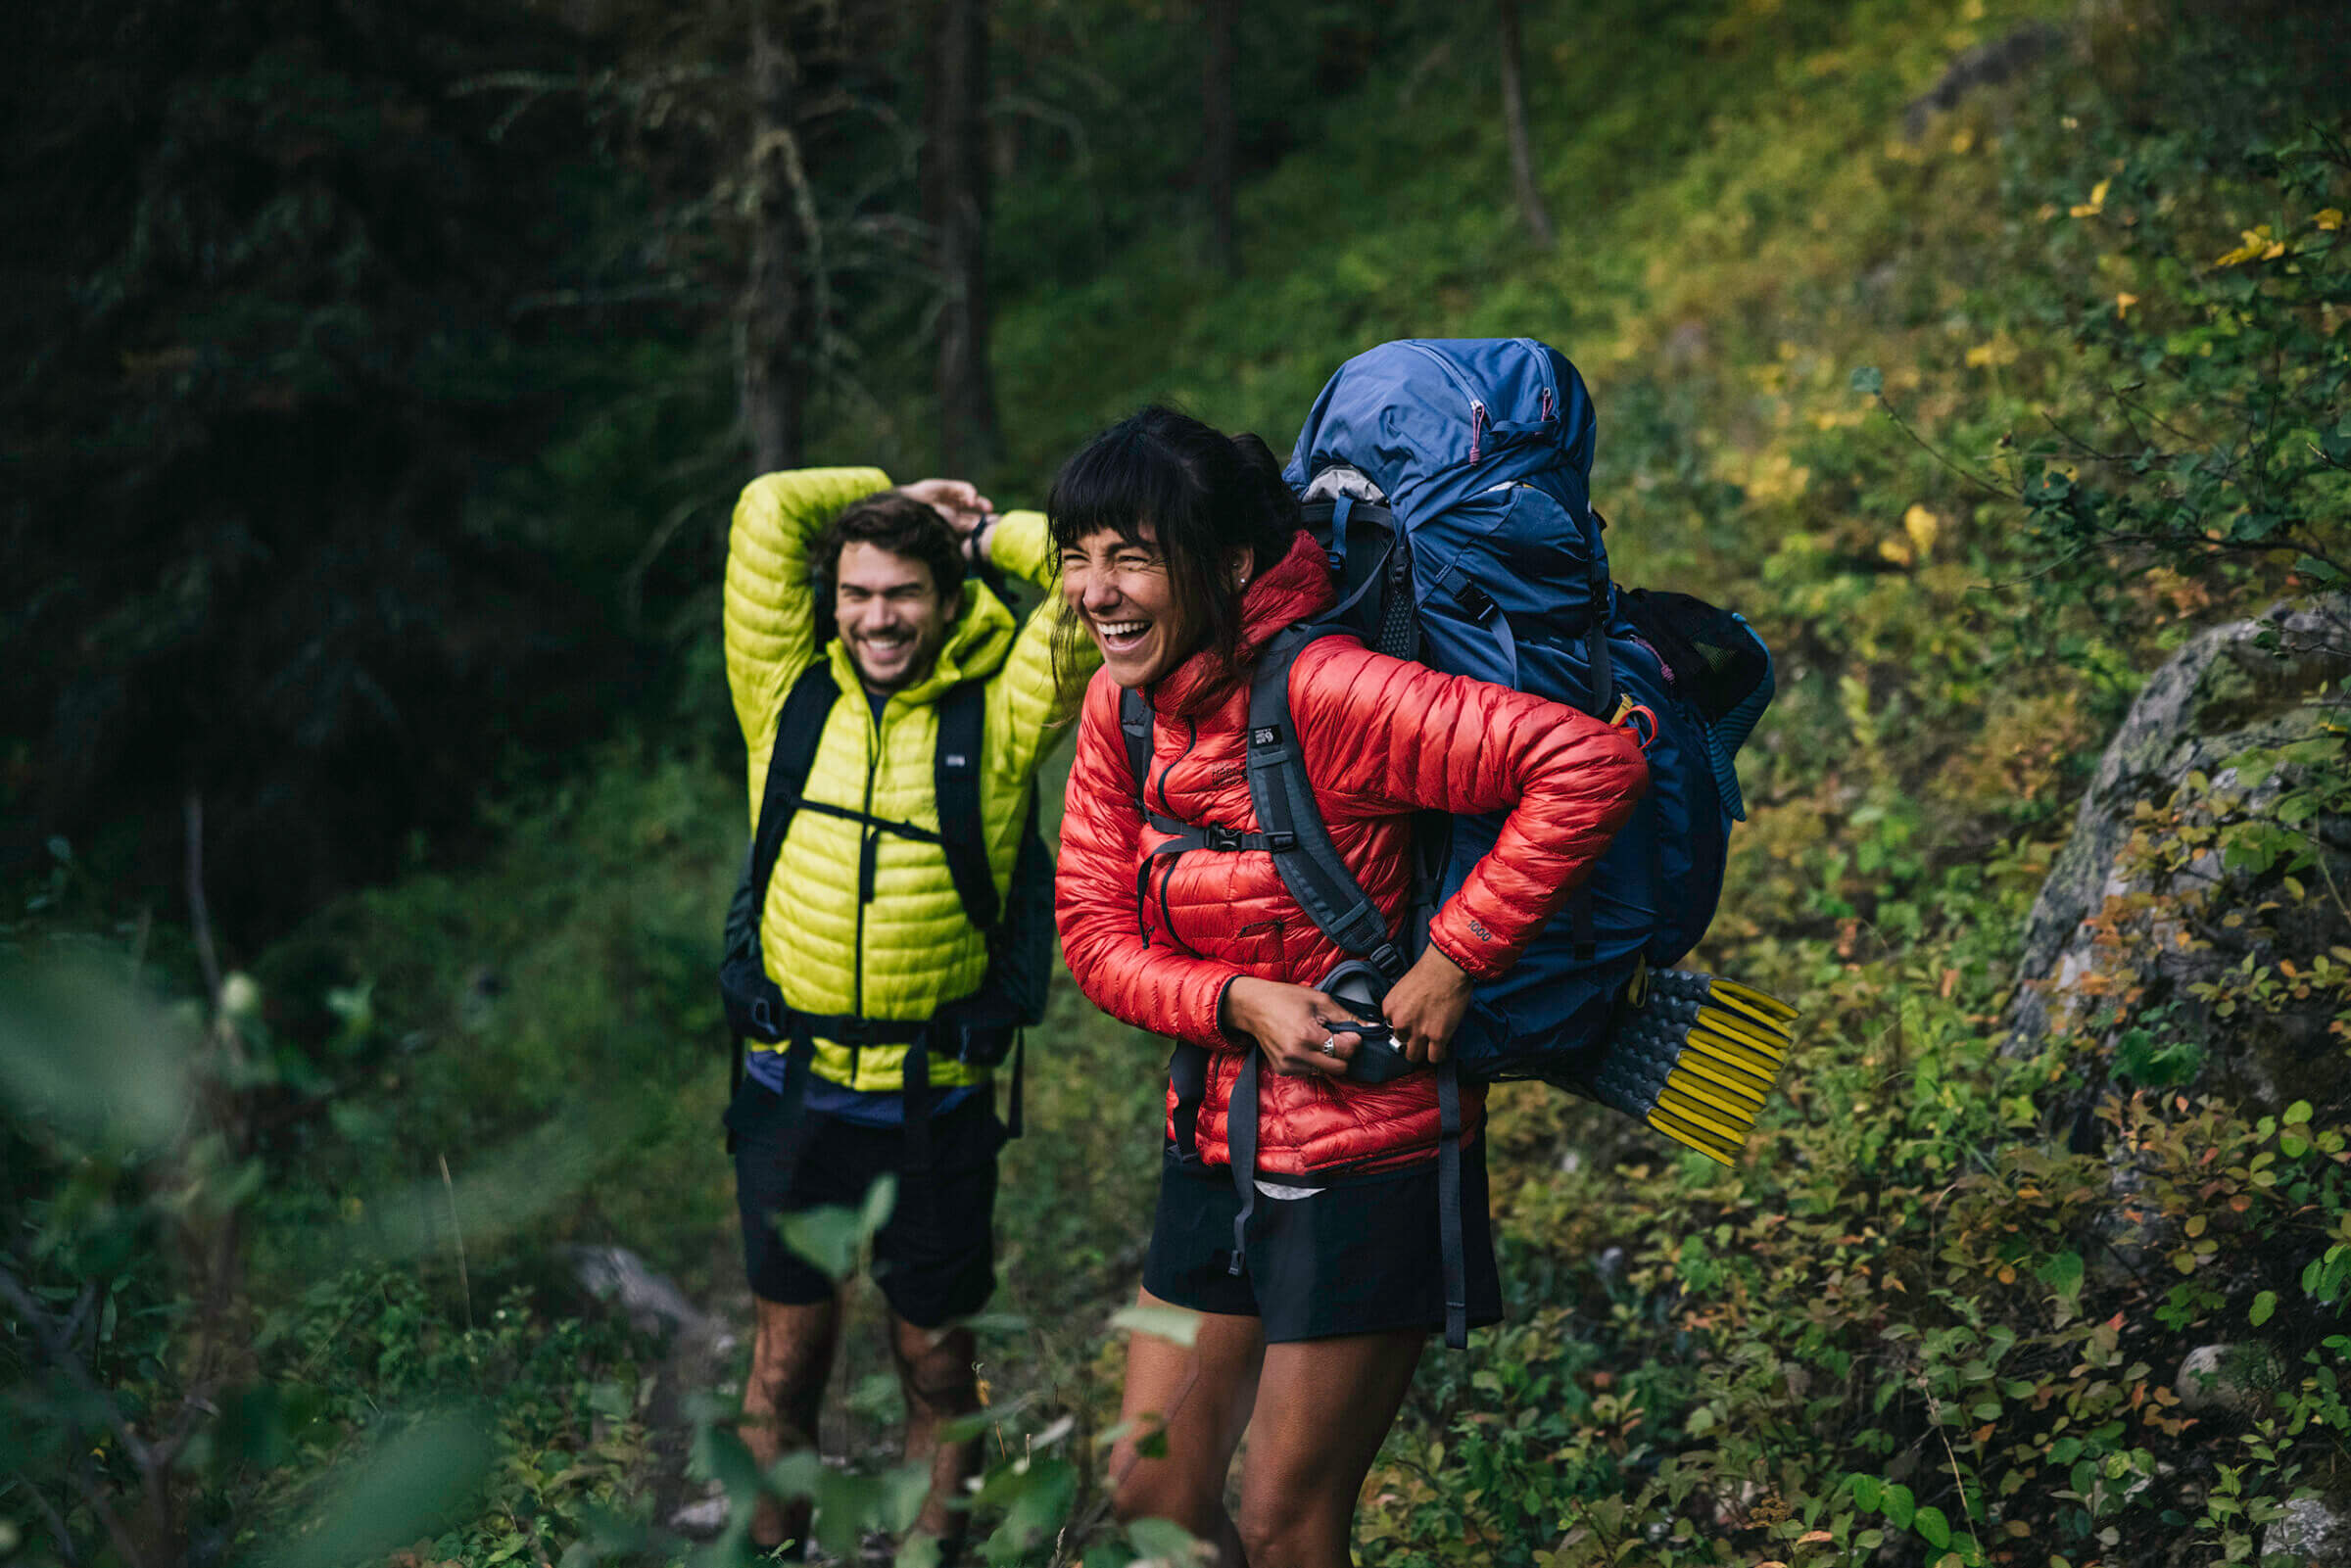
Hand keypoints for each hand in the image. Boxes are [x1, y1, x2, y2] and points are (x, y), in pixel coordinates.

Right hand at [896, 478, 995, 541]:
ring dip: (980, 502)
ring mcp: (950, 497)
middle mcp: (952, 510)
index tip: (994, 525)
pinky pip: (965, 488)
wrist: (912, 508)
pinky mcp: (948, 486)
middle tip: (995, 516)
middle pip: (973, 510)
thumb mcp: (952, 526)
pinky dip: (971, 493)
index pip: (972, 522)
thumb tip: (982, 527)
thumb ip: (967, 526)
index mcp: (952, 522)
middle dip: (985, 512)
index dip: (983, 523)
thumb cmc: (930, 521)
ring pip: (970, 498)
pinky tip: (971, 501)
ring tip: (988, 509)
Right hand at [1219, 977, 1353, 1077]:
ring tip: (1318, 1038)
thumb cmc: (1285, 998)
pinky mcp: (1282, 1070)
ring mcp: (1288, 1065)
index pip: (1346, 1051)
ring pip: (1326, 1072)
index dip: (1353, 1040)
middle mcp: (1297, 1055)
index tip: (1349, 1031)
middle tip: (1337, 1037)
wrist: (1252, 1007)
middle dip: (1344, 1053)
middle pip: (1340, 1068)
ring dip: (1329, 1058)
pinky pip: (1310, 1072)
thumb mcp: (1320, 1001)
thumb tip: (1371, 1027)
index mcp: (1307, 1036)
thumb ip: (1347, 1017)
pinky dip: (1314, 1061)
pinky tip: (1305, 1045)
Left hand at [1382, 945, 1473, 1063]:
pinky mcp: (1438, 1036)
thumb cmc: (1430, 971)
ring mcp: (1418, 1031)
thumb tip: (1409, 1018)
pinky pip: (1434, 1058)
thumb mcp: (1403, 988)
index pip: (1391, 1027)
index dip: (1404, 1026)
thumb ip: (1402, 1005)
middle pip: (1401, 1043)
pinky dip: (1438, 1055)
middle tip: (1422, 1035)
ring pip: (1414, 1056)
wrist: (1448, 967)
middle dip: (1412, 1039)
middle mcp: (1400, 1022)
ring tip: (1430, 1047)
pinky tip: (1442, 1048)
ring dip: (1422, 1052)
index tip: (1413, 1024)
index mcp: (1389, 1008)